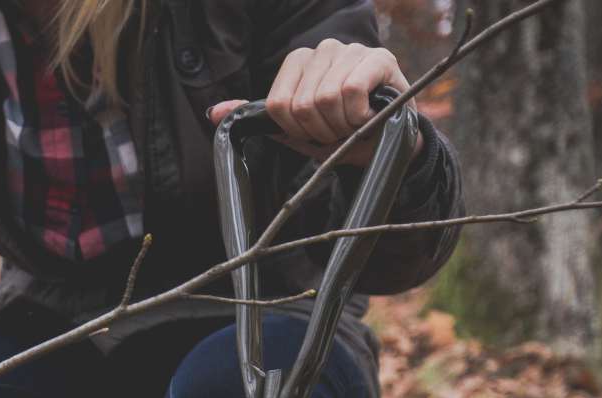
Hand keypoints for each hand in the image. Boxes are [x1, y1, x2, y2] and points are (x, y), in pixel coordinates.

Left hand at [207, 39, 422, 166]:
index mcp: (299, 62)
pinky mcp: (379, 58)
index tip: (312, 133)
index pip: (277, 103)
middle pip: (300, 104)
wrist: (387, 143)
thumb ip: (259, 118)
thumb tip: (214, 113)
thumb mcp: (295, 130)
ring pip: (325, 98)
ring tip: (353, 124)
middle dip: (319, 131)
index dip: (294, 128)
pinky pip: (350, 90)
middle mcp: (324, 49)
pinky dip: (357, 115)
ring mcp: (352, 51)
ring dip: (340, 125)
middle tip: (336, 131)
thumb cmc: (341, 134)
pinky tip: (368, 115)